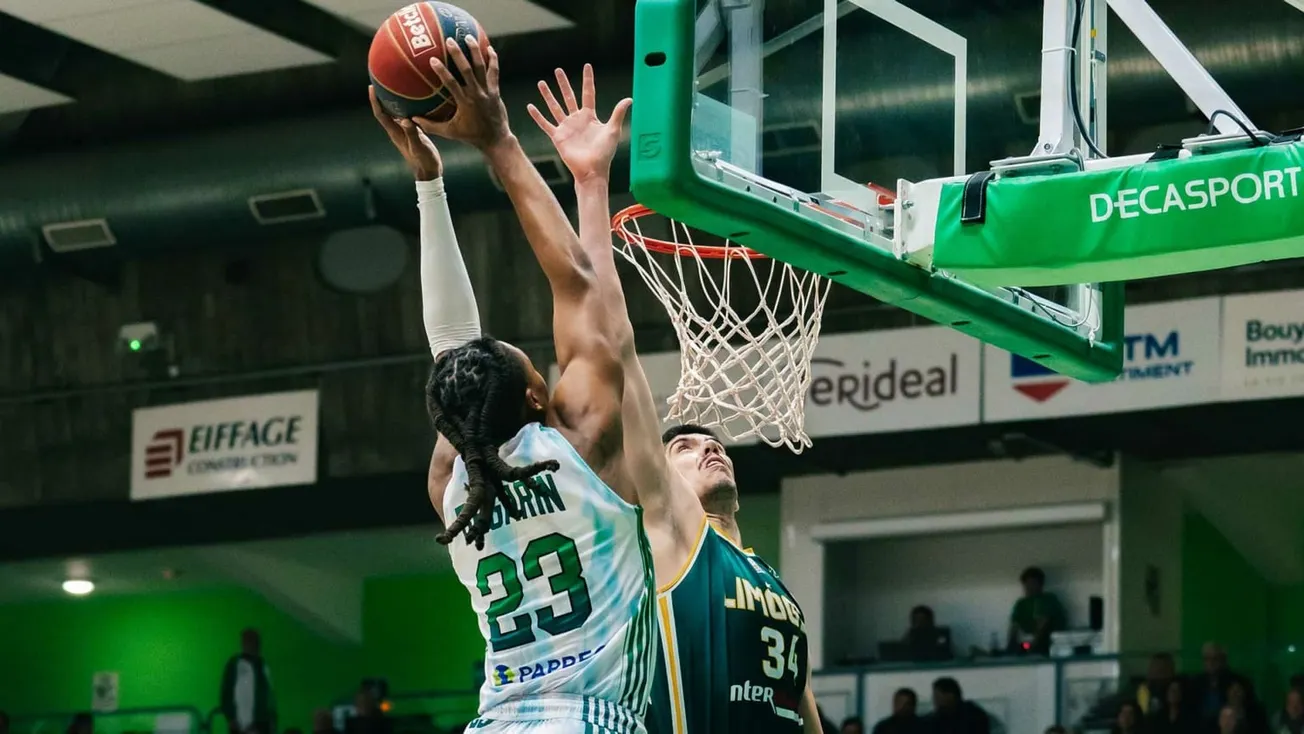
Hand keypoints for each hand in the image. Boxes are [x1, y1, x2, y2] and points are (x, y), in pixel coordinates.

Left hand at [369, 86, 442, 180]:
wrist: (429, 172)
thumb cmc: (424, 161)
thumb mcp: (419, 147)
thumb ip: (412, 133)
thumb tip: (404, 119)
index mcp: (395, 133)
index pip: (380, 115)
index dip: (374, 101)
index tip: (371, 87)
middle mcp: (397, 131)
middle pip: (384, 111)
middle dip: (380, 97)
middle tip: (381, 82)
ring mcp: (404, 132)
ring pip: (394, 113)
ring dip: (391, 101)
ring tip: (394, 87)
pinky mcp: (412, 132)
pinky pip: (404, 117)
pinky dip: (404, 108)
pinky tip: (411, 101)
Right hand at [415, 36, 510, 150]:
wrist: (496, 139)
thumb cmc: (471, 136)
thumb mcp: (450, 132)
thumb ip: (430, 126)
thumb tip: (412, 119)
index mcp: (464, 103)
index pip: (452, 84)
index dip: (442, 71)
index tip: (433, 59)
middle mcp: (477, 94)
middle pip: (468, 70)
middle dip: (459, 55)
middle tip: (450, 40)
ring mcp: (488, 91)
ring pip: (482, 67)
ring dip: (475, 51)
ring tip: (468, 36)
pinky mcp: (495, 90)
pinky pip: (494, 72)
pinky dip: (492, 59)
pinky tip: (489, 48)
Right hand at [527, 63, 630, 183]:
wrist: (592, 170)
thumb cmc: (604, 153)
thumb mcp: (613, 130)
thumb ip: (618, 113)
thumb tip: (629, 98)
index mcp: (590, 116)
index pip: (588, 94)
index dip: (587, 80)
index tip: (586, 66)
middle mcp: (576, 120)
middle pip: (568, 97)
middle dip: (563, 83)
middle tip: (558, 70)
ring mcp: (566, 127)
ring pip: (555, 107)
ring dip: (548, 95)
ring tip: (541, 83)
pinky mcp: (558, 137)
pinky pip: (545, 124)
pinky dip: (537, 116)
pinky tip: (530, 106)